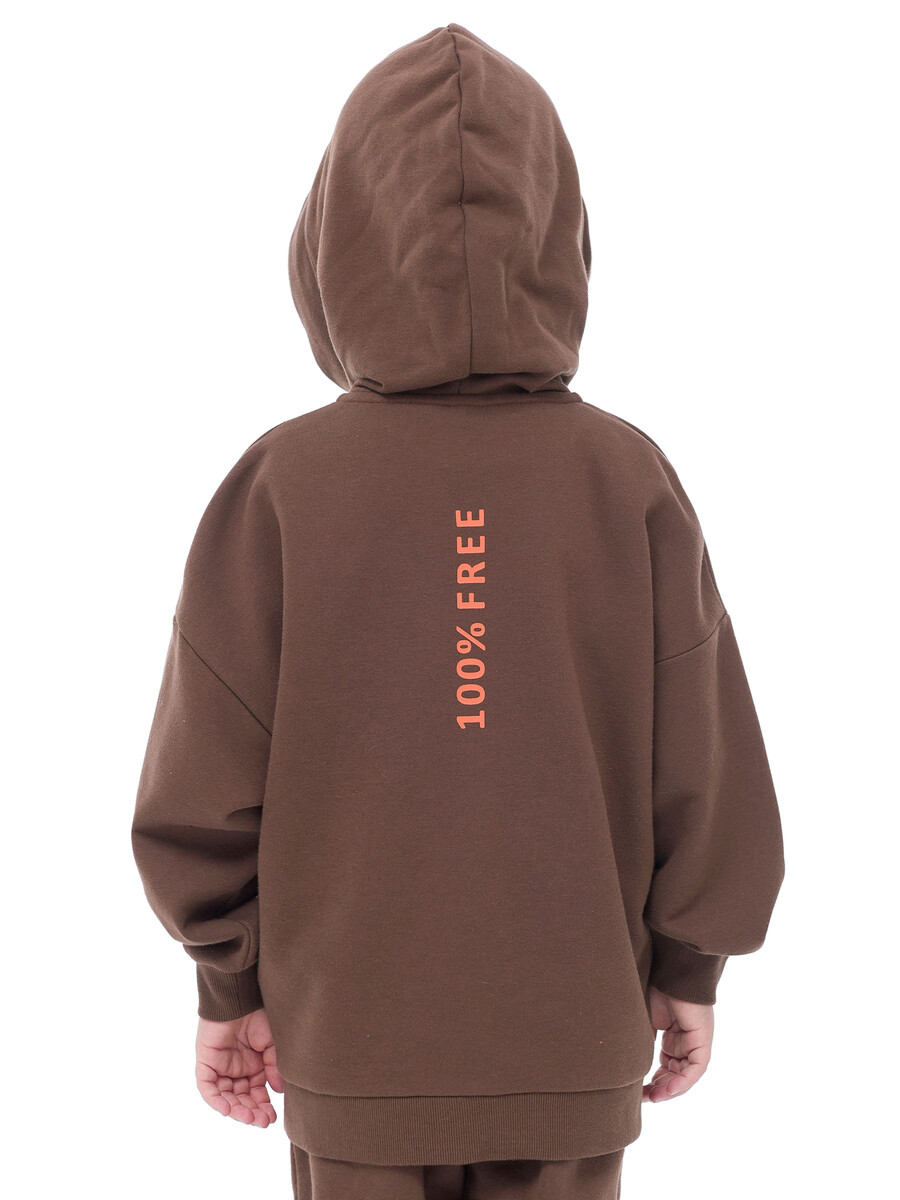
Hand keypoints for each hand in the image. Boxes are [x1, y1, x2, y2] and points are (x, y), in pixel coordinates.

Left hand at [195, 1007, 284, 1126]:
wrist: (241, 997)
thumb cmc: (258, 1015)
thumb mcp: (272, 1045)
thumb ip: (274, 1068)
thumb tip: (279, 1091)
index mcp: (252, 1065)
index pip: (256, 1093)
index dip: (263, 1106)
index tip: (273, 1117)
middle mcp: (235, 1069)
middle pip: (241, 1098)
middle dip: (252, 1111)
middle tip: (263, 1121)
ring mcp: (219, 1067)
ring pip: (225, 1097)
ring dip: (237, 1110)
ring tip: (251, 1117)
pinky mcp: (205, 1062)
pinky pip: (207, 1088)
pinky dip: (216, 1099)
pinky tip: (229, 1109)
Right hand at [642, 985, 713, 1102]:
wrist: (670, 968)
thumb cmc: (654, 986)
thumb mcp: (644, 1020)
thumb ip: (643, 1042)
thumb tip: (632, 1065)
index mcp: (673, 1035)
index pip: (666, 1066)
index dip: (653, 1081)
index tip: (637, 1091)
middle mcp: (686, 1040)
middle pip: (676, 1073)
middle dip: (660, 1089)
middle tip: (643, 1098)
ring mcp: (695, 1040)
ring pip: (686, 1074)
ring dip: (671, 1088)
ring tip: (654, 1097)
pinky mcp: (702, 1039)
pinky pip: (696, 1067)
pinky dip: (684, 1080)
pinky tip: (669, 1088)